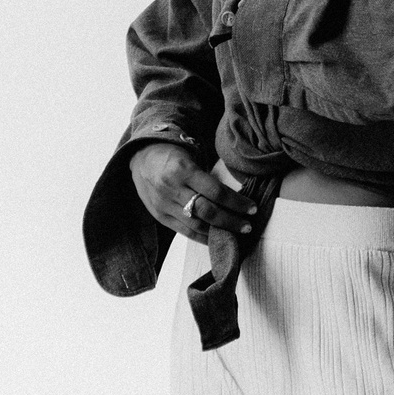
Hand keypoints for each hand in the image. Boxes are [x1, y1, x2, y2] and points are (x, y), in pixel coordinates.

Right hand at [129, 141, 258, 242]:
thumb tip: (236, 198)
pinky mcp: (160, 216)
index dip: (236, 203)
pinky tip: (216, 239)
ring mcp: (164, 205)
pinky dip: (203, 237)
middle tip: (248, 226)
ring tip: (236, 234)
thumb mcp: (191, 158)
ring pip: (196, 225)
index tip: (252, 209)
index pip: (215, 191)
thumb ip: (208, 178)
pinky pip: (185, 231)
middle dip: (231, 221)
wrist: (141, 157)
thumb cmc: (173, 155)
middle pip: (207, 211)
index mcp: (183, 170)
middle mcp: (172, 189)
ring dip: (219, 232)